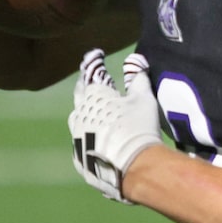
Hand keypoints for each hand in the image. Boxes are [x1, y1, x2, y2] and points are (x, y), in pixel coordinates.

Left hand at [68, 49, 163, 201]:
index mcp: (93, 96)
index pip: (91, 73)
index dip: (95, 63)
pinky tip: (98, 141)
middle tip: (89, 82)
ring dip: (84, 114)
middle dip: (85, 87)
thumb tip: (137, 61)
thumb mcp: (144, 99)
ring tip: (92, 113)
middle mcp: (79, 114)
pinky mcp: (79, 159)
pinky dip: (90, 139)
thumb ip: (138, 79)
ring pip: (77, 120)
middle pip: (79, 96)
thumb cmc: (138, 127)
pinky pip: (82, 144)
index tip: (98, 55)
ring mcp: (77, 137)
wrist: (133, 166)